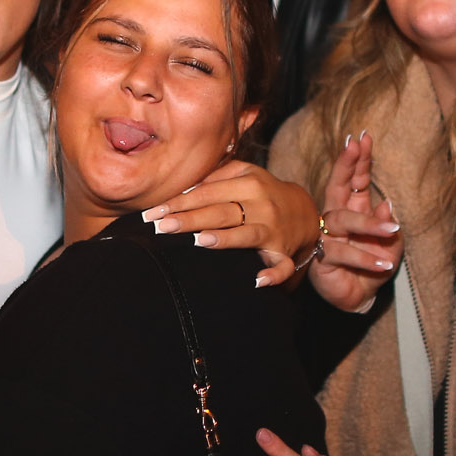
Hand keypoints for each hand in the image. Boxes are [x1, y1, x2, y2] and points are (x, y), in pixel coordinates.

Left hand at [142, 162, 319, 288]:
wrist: (303, 210)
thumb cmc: (261, 192)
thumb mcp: (243, 174)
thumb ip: (215, 177)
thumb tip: (181, 189)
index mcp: (248, 182)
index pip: (207, 192)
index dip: (179, 201)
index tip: (153, 212)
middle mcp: (261, 205)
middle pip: (220, 212)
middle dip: (189, 219)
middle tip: (161, 227)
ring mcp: (273, 230)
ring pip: (245, 235)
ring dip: (224, 239)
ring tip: (198, 240)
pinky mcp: (283, 253)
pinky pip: (281, 267)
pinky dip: (272, 275)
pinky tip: (257, 281)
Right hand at [309, 131, 401, 313]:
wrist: (360, 297)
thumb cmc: (374, 266)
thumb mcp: (392, 244)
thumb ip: (388, 224)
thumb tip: (386, 202)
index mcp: (355, 209)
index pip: (356, 180)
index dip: (360, 160)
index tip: (364, 137)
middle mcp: (338, 218)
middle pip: (338, 186)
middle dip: (346, 165)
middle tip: (355, 146)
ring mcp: (327, 236)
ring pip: (343, 220)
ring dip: (369, 224)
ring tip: (392, 230)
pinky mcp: (323, 259)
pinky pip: (343, 253)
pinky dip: (365, 258)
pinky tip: (385, 263)